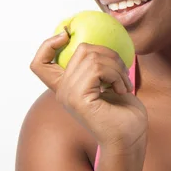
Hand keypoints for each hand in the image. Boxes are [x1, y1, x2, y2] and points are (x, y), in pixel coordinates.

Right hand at [30, 31, 147, 152]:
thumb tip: (95, 42)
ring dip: (118, 67)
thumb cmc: (124, 112)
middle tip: (122, 73)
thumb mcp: (108, 82)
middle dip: (110, 54)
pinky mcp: (79, 98)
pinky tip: (122, 90)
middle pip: (81, 49)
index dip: (49, 44)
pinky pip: (98, 68)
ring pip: (93, 57)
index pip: (40, 63)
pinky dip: (117, 75)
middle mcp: (63, 91)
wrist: (131, 136)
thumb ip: (97, 66)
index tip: (68, 34)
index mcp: (67, 86)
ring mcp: (69, 95)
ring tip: (123, 84)